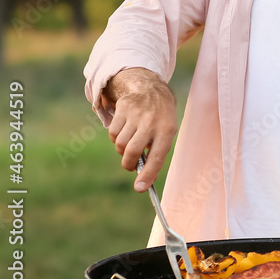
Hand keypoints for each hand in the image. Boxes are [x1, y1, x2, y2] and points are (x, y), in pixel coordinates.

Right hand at [101, 68, 176, 191]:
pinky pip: (112, 133)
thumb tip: (145, 182)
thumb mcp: (166, 134)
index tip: (140, 188)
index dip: (148, 174)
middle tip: (130, 165)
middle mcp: (152, 122)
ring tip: (131, 142)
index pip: (157, 157)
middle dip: (128, 164)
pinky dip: (116, 138)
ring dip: (122, 150)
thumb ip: (156, 155)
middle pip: (132, 152)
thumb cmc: (160, 120)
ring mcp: (136, 114)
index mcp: (167, 130)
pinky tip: (125, 130)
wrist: (152, 90)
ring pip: (120, 144)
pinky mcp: (123, 108)